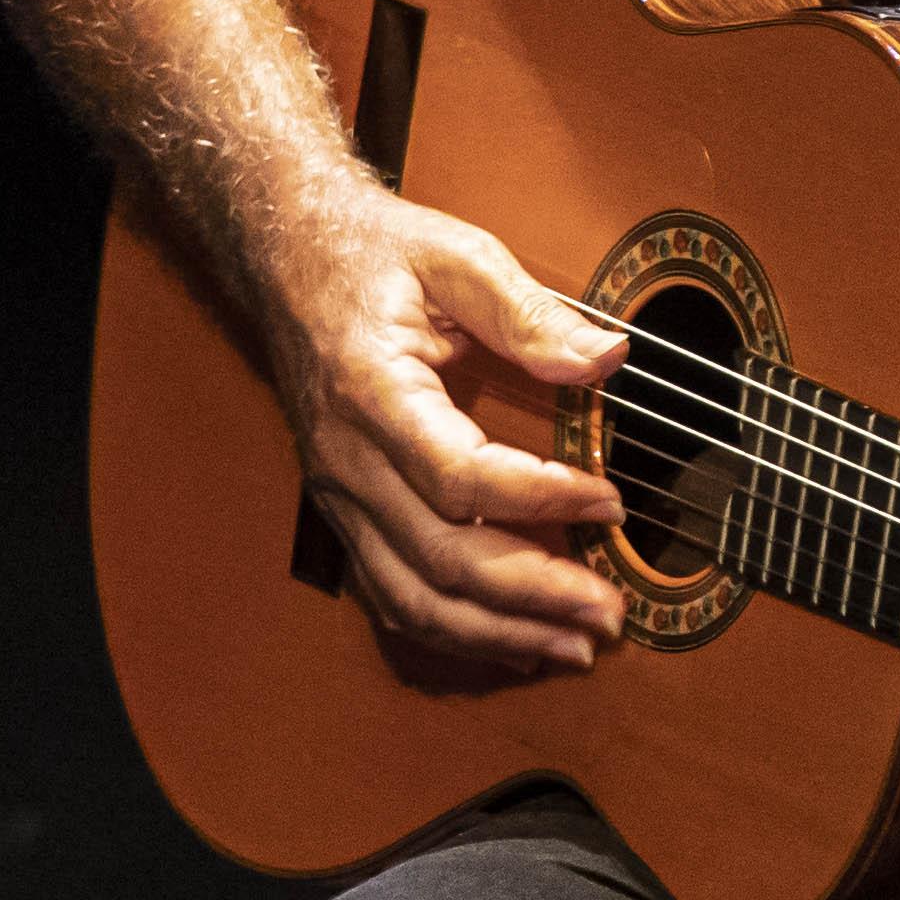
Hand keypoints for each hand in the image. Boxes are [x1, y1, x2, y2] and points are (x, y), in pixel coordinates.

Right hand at [262, 188, 630, 682]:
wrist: (288, 258)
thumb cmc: (373, 255)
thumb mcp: (455, 255)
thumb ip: (529, 312)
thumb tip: (605, 359)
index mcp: (372, 392)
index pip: (460, 476)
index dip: (540, 500)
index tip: (609, 501)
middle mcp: (347, 459)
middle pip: (440, 557)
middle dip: (532, 595)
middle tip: (610, 611)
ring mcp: (338, 494)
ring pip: (412, 596)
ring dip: (497, 633)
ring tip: (573, 645)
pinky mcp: (343, 512)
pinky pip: (390, 594)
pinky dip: (453, 631)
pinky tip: (511, 640)